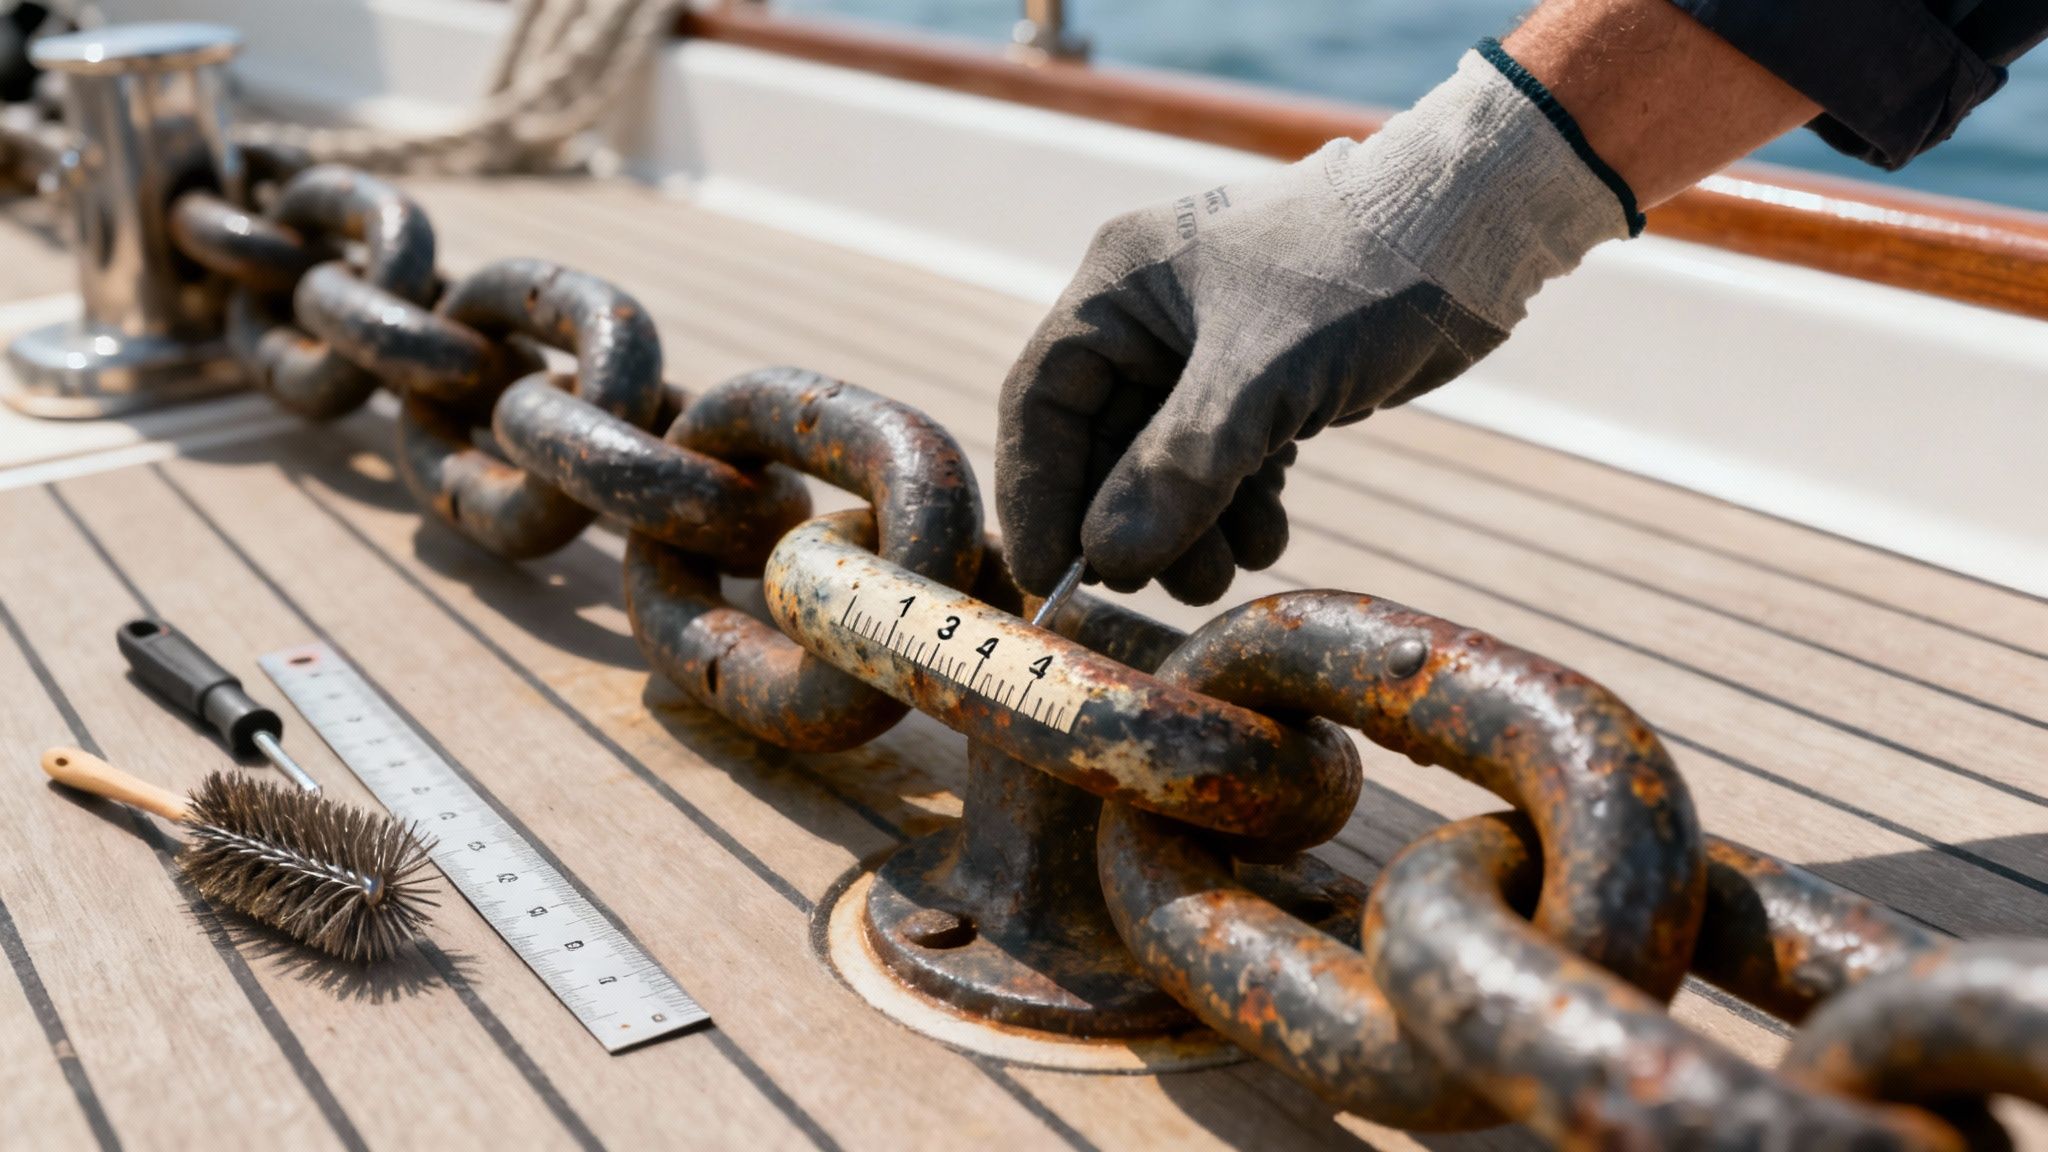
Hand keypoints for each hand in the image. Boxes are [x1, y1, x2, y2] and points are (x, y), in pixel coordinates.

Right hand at [996, 42, 1638, 604]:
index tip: (1051, 579)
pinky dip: (1238, 507)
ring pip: (1167, 464)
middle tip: (1161, 586)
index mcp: (1120, 286)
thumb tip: (1109, 560)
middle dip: (1132, 522)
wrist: (1478, 231)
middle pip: (1105, 444)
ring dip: (1191, 528)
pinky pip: (1225, 461)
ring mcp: (1208, 351)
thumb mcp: (1261, 378)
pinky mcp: (1266, 380)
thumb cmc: (1359, 274)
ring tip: (1226, 572)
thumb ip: (1180, 470)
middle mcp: (1151, 318)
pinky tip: (1266, 537)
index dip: (1039, 495)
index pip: (1043, 403)